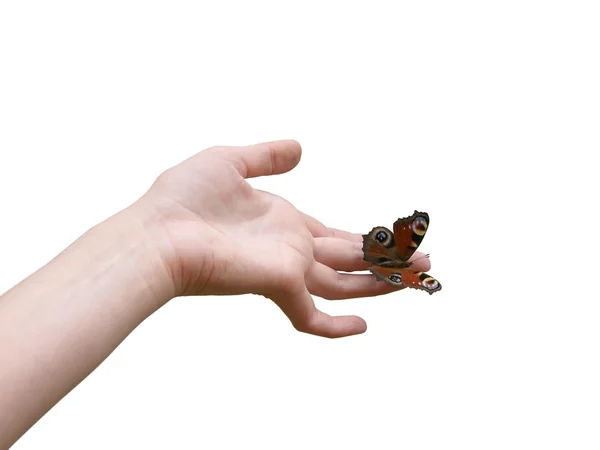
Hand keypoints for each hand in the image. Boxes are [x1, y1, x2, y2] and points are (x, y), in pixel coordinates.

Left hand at [139, 140, 430, 337]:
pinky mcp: (279, 284)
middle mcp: (292, 249)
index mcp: (284, 223)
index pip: (334, 235)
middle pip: (350, 259)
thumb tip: (301, 148)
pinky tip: (365, 325)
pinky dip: (338, 326)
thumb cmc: (181, 197)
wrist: (155, 231)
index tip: (392, 235)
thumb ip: (266, 157)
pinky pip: (313, 316)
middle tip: (425, 257)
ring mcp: (287, 268)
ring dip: (384, 281)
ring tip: (423, 275)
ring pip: (346, 282)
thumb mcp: (229, 161)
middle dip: (389, 260)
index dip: (364, 238)